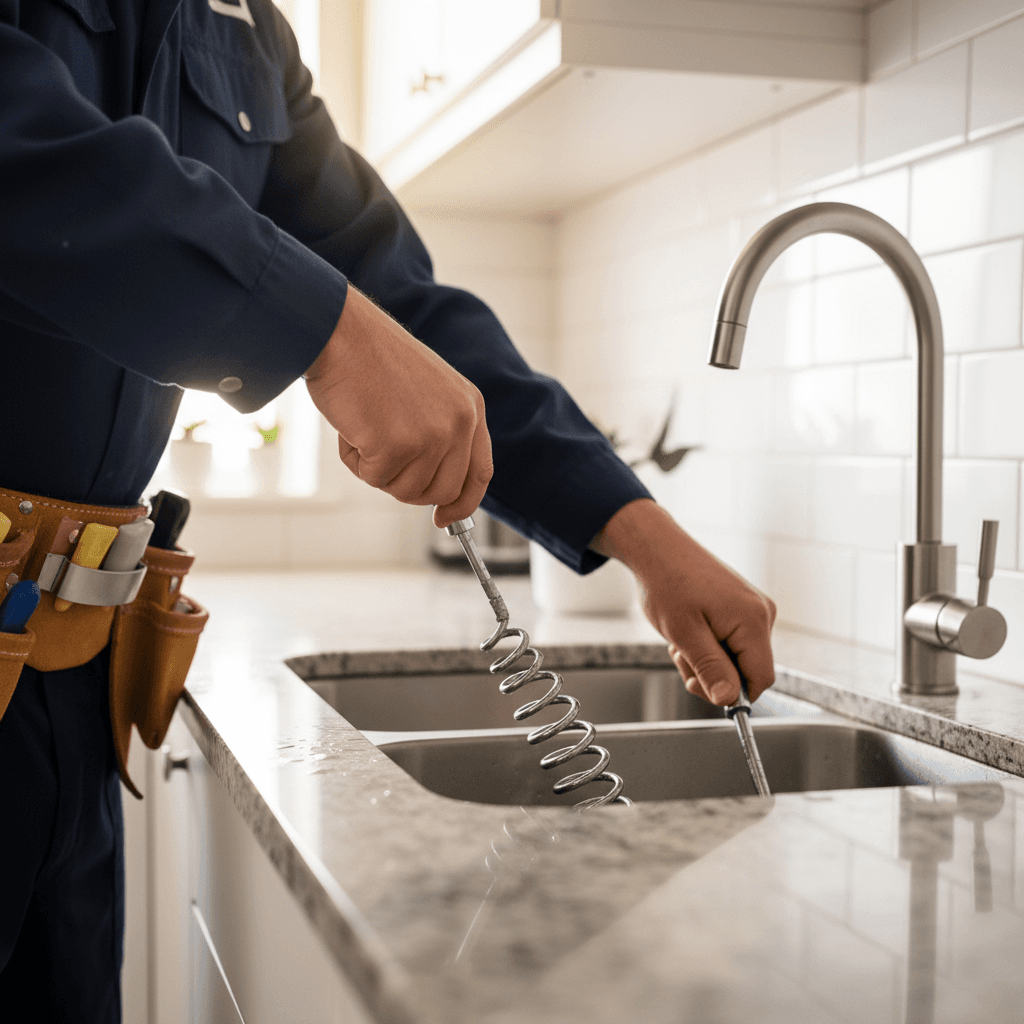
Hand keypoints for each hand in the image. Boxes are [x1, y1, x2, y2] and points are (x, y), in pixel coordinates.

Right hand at [304, 286, 492, 527]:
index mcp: (471, 406)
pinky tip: (352, 424)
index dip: (463, 503)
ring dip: (376, 468)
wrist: (339, 332)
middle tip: (381, 459)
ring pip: (405, 490)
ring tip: (365, 426)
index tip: (443, 519)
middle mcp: (459, 422)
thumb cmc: (372, 360)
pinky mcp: (398, 445)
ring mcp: (431, 435)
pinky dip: (355, 459)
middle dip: (408, 487)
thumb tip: (435, 490)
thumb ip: (441, 432)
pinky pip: (374, 478)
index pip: (480, 473)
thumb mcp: (427, 391)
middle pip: (441, 492)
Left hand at [591, 499, 776, 705]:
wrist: (657, 548)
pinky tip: (689, 628)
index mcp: (753, 620)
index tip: (699, 686)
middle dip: (712, 672)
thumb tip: (729, 699)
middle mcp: (762, 613)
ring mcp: (753, 609)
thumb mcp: (684, 633)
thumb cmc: (666, 583)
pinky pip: (732, 641)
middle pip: (747, 670)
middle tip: (680, 656)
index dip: (732, 693)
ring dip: (706, 658)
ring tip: (680, 638)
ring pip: (736, 658)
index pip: (761, 679)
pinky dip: (709, 644)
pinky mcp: (743, 607)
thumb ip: (710, 667)